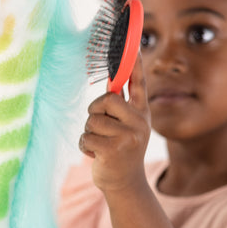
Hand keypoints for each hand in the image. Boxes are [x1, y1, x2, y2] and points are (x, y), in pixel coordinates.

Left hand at [79, 53, 150, 193]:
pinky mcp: (115, 150)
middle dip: (95, 112)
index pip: (138, 83)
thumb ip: (120, 105)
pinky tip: (96, 155)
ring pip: (92, 120)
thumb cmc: (119, 150)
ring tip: (101, 145)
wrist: (125, 184)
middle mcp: (139, 122)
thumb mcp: (125, 126)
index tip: (131, 43)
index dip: (134, 63)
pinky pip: (86, 137)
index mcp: (141, 112)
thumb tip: (111, 79)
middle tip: (101, 128)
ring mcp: (129, 136)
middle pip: (106, 100)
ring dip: (89, 133)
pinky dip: (85, 147)